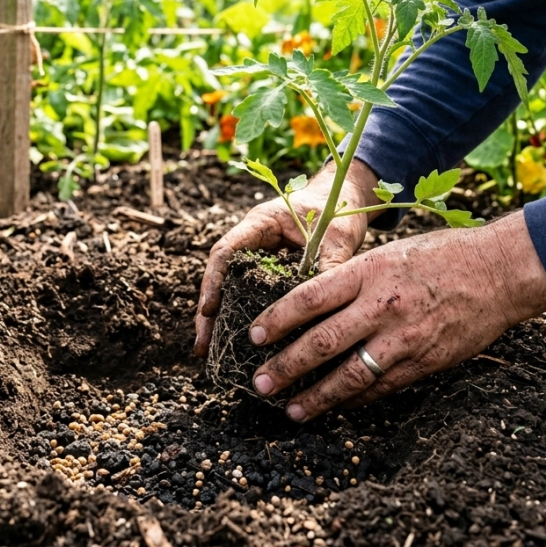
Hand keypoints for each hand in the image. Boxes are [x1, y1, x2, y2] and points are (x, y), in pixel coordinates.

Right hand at [194, 159, 380, 355]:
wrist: (343, 195)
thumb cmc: (337, 208)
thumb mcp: (337, 237)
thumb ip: (330, 265)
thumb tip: (326, 306)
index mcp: (260, 223)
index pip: (226, 251)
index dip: (213, 281)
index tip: (208, 311)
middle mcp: (252, 239)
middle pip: (220, 275)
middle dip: (208, 311)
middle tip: (202, 345)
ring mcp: (257, 255)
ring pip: (230, 288)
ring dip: (220, 318)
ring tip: (209, 351)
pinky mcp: (268, 269)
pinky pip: (248, 292)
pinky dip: (242, 314)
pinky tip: (239, 341)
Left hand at [247, 211, 545, 421]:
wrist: (499, 271)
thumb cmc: (441, 256)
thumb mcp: (387, 254)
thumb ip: (351, 279)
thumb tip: (309, 305)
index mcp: (367, 271)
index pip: (308, 299)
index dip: (276, 321)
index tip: (253, 337)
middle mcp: (381, 306)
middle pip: (320, 343)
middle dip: (285, 368)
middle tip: (260, 385)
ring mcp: (403, 338)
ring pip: (348, 375)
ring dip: (316, 397)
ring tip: (292, 410)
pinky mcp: (424, 362)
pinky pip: (381, 387)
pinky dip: (354, 400)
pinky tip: (336, 407)